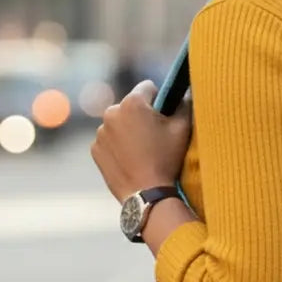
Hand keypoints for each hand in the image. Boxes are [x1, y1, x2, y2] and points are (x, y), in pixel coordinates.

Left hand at [91, 79, 192, 202]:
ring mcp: (100, 132)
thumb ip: (185, 104)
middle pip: (131, 106)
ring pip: (119, 123)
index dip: (160, 98)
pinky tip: (131, 159)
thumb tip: (186, 93)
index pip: (148, 87)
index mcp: (132, 103)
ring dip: (128, 130)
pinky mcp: (95, 149)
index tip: (164, 115)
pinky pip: (109, 140)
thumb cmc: (166, 159)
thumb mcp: (182, 128)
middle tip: (154, 136)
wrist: (147, 194)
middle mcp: (111, 113)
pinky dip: (118, 145)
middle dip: (142, 115)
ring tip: (142, 150)